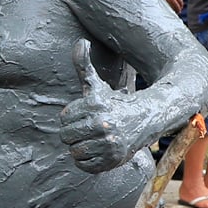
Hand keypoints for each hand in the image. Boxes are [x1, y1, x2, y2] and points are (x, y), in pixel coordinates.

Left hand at [60, 39, 142, 173]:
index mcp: (95, 104)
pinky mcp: (112, 160)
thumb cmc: (113, 102)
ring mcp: (108, 143)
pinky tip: (98, 150)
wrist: (143, 120)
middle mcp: (102, 123)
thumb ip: (83, 65)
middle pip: (66, 136)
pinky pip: (84, 165)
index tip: (85, 115)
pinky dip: (88, 161)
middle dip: (75, 133)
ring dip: (81, 147)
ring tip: (94, 139)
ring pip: (74, 152)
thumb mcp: (97, 84)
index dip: (72, 117)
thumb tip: (81, 42)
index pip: (63, 118)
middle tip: (89, 129)